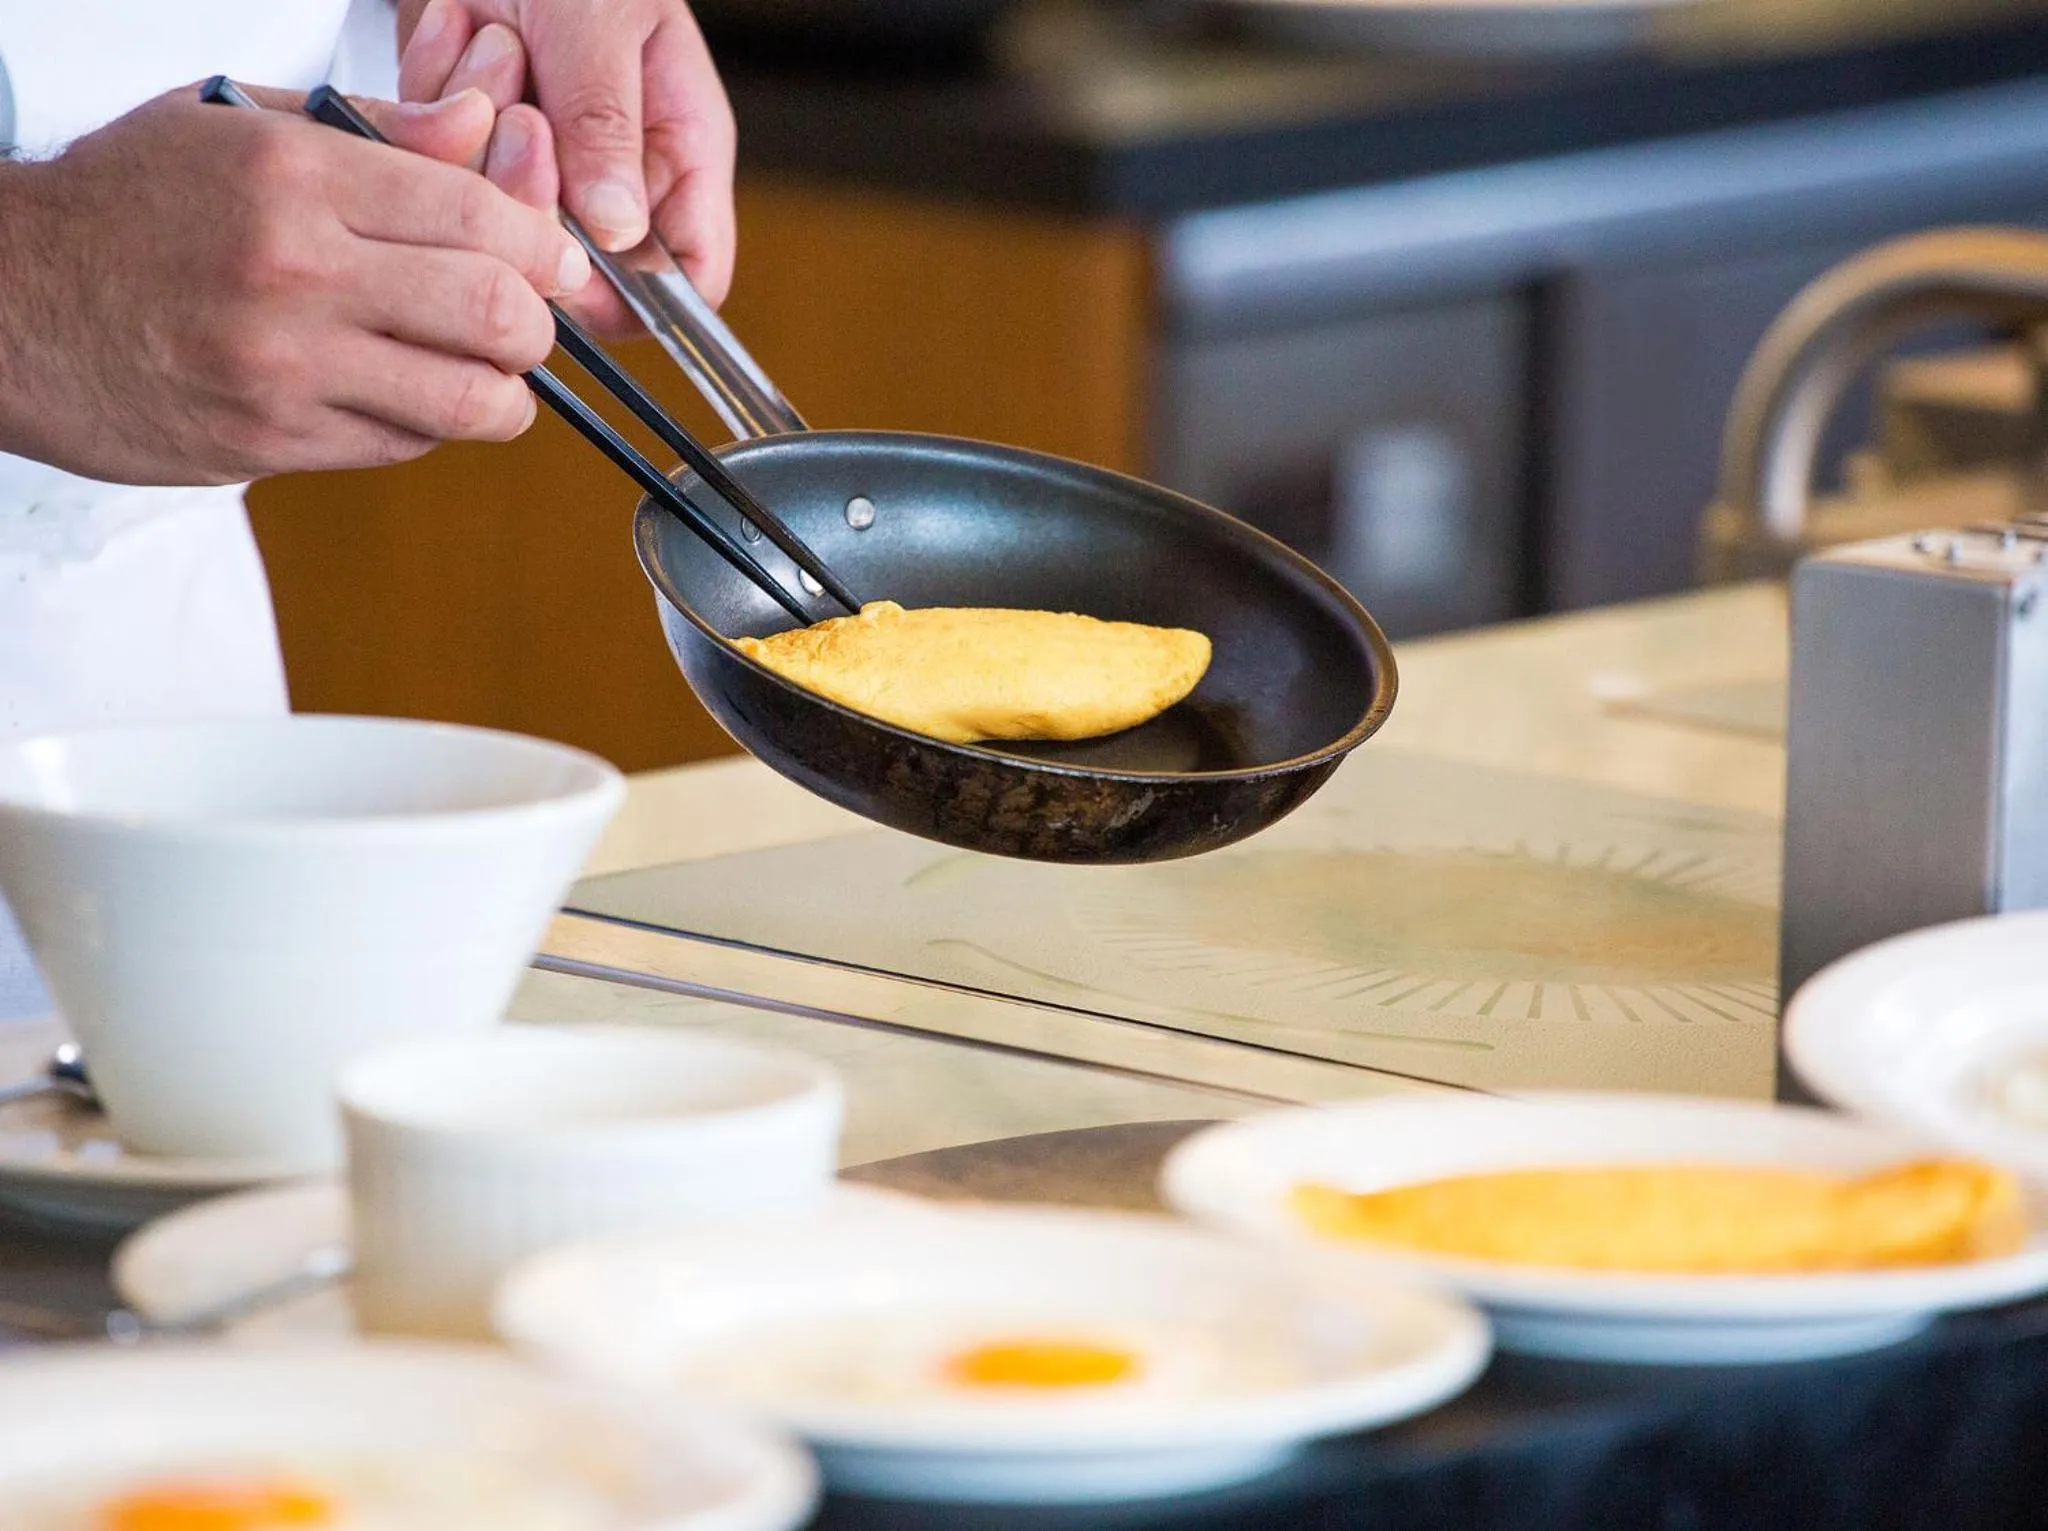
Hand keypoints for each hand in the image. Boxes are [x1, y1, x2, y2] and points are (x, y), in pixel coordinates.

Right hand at [0, 85, 589, 484]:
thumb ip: (376, 132)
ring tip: (487, 375)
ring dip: (502, 395)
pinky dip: (428, 426)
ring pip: (464, 400)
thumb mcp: (234, 126)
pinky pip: (399, 445)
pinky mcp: (267, 441)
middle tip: (528, 325)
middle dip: (537, 326)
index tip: (556, 264)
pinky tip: (406, 395)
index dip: (542, 246)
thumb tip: (482, 129)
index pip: (477, 215)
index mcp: (293, 177)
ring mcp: (283, 367)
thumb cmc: (125, 204)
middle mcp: (294, 273)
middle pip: (493, 313)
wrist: (3, 302)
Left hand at [396, 0, 736, 319]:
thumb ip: (609, 126)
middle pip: (574, 260)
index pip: (687, 279)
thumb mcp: (607, 21)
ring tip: (498, 38)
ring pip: (494, 211)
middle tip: (524, 117)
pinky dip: (436, 86)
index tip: (585, 270)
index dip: (642, 297)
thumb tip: (618, 234)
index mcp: (677, 152)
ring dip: (478, 118)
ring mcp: (536, 156)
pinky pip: (438, 158)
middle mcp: (609, 170)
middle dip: (532, 190)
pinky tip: (462, 27)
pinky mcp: (467, 134)